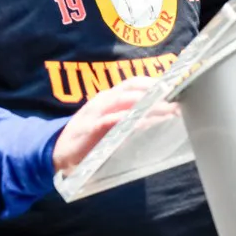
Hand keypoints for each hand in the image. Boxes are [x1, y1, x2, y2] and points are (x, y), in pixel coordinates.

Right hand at [52, 77, 177, 174]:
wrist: (59, 153)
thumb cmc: (90, 137)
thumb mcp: (111, 123)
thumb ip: (131, 116)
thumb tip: (160, 114)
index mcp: (109, 97)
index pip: (134, 82)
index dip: (154, 82)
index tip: (175, 86)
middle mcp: (103, 100)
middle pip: (132, 88)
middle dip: (155, 91)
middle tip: (176, 99)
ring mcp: (96, 113)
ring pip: (125, 101)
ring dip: (148, 104)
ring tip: (168, 110)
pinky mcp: (91, 129)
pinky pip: (112, 120)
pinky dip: (128, 119)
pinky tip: (143, 122)